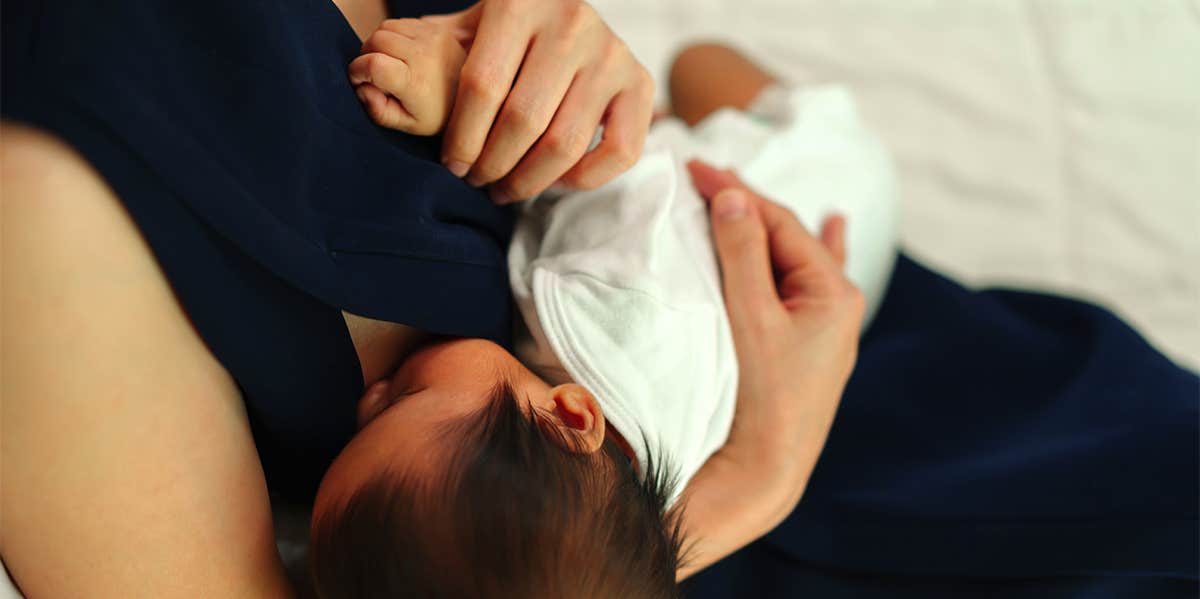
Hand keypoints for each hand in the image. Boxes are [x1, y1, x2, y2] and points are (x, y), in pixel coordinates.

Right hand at [349, 18, 467, 135]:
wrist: (471, 97)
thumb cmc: (436, 115)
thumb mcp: (408, 125)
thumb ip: (379, 111)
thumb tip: (361, 89)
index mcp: (416, 82)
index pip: (372, 63)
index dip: (357, 72)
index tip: (361, 82)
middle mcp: (425, 55)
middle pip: (374, 40)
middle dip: (366, 56)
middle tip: (375, 75)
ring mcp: (432, 37)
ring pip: (384, 27)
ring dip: (379, 44)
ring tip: (390, 64)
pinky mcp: (436, 28)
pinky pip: (400, 22)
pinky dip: (393, 36)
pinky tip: (403, 54)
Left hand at [421, 0, 653, 203]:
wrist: (567, 13)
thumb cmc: (506, 33)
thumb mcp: (472, 26)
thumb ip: (439, 50)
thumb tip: (381, 79)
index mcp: (519, 2)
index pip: (482, 86)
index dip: (461, 138)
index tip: (452, 165)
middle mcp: (571, 23)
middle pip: (522, 120)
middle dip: (492, 164)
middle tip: (477, 181)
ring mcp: (611, 54)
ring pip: (564, 142)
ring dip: (528, 180)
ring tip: (505, 189)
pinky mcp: (641, 84)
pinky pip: (617, 151)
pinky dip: (583, 178)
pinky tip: (555, 181)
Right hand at [687, 160, 863, 496]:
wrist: (765, 469)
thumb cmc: (760, 395)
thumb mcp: (751, 317)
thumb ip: (743, 254)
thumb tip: (733, 197)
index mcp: (833, 293)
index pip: (779, 224)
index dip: (736, 192)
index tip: (695, 168)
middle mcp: (836, 306)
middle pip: (786, 239)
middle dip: (748, 207)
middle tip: (704, 177)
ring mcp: (823, 328)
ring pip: (791, 260)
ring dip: (767, 228)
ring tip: (754, 195)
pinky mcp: (806, 347)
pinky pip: (804, 286)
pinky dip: (805, 255)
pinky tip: (837, 227)